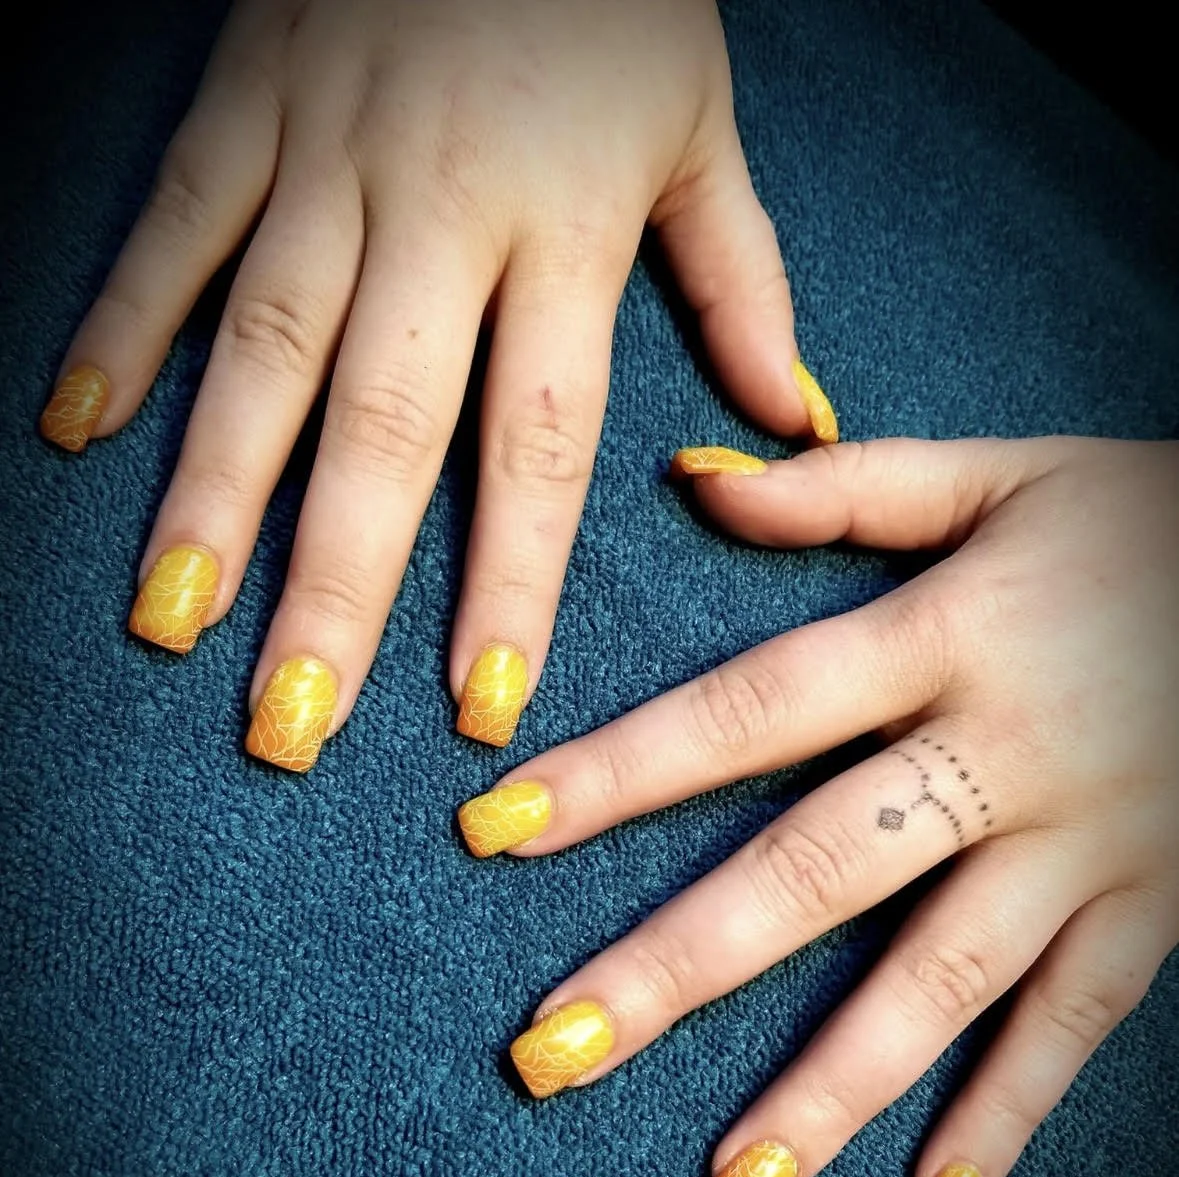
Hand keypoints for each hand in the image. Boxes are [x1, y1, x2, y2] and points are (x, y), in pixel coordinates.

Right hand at [38, 0, 835, 769]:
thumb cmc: (614, 1)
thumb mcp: (703, 128)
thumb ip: (740, 279)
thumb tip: (792, 422)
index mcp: (565, 229)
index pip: (537, 443)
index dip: (507, 583)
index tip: (480, 707)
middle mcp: (440, 210)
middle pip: (383, 428)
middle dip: (334, 586)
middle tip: (294, 722)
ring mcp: (327, 155)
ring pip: (261, 347)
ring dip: (212, 495)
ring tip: (173, 625)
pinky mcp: (245, 101)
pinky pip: (174, 224)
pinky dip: (118, 323)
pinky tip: (75, 434)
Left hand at [457, 435, 1178, 1176]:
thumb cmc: (1152, 519)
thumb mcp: (1009, 473)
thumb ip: (852, 485)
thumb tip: (695, 484)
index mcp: (944, 637)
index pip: (748, 711)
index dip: (618, 771)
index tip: (494, 832)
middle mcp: (1001, 753)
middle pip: (814, 871)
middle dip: (675, 968)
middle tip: (550, 1057)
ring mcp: (1087, 841)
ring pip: (940, 978)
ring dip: (827, 1090)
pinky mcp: (1160, 901)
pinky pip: (1078, 1021)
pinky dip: (1008, 1115)